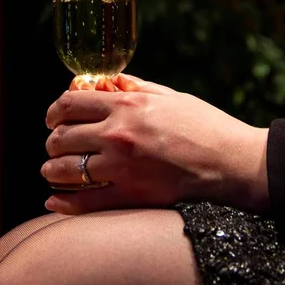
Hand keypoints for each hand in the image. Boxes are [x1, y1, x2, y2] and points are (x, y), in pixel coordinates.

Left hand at [41, 74, 269, 215]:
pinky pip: (85, 202)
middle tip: (56, 144)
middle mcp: (118, 133)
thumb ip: (136, 86)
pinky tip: (54, 200)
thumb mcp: (170, 95)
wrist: (231, 161)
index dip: (54, 110)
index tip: (53, 117)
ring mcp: (122, 166)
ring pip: (66, 169)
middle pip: (62, 136)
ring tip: (53, 170)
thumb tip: (110, 81)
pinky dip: (63, 203)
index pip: (71, 103)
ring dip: (52, 169)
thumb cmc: (204, 124)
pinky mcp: (131, 195)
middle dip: (53, 141)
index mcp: (127, 104)